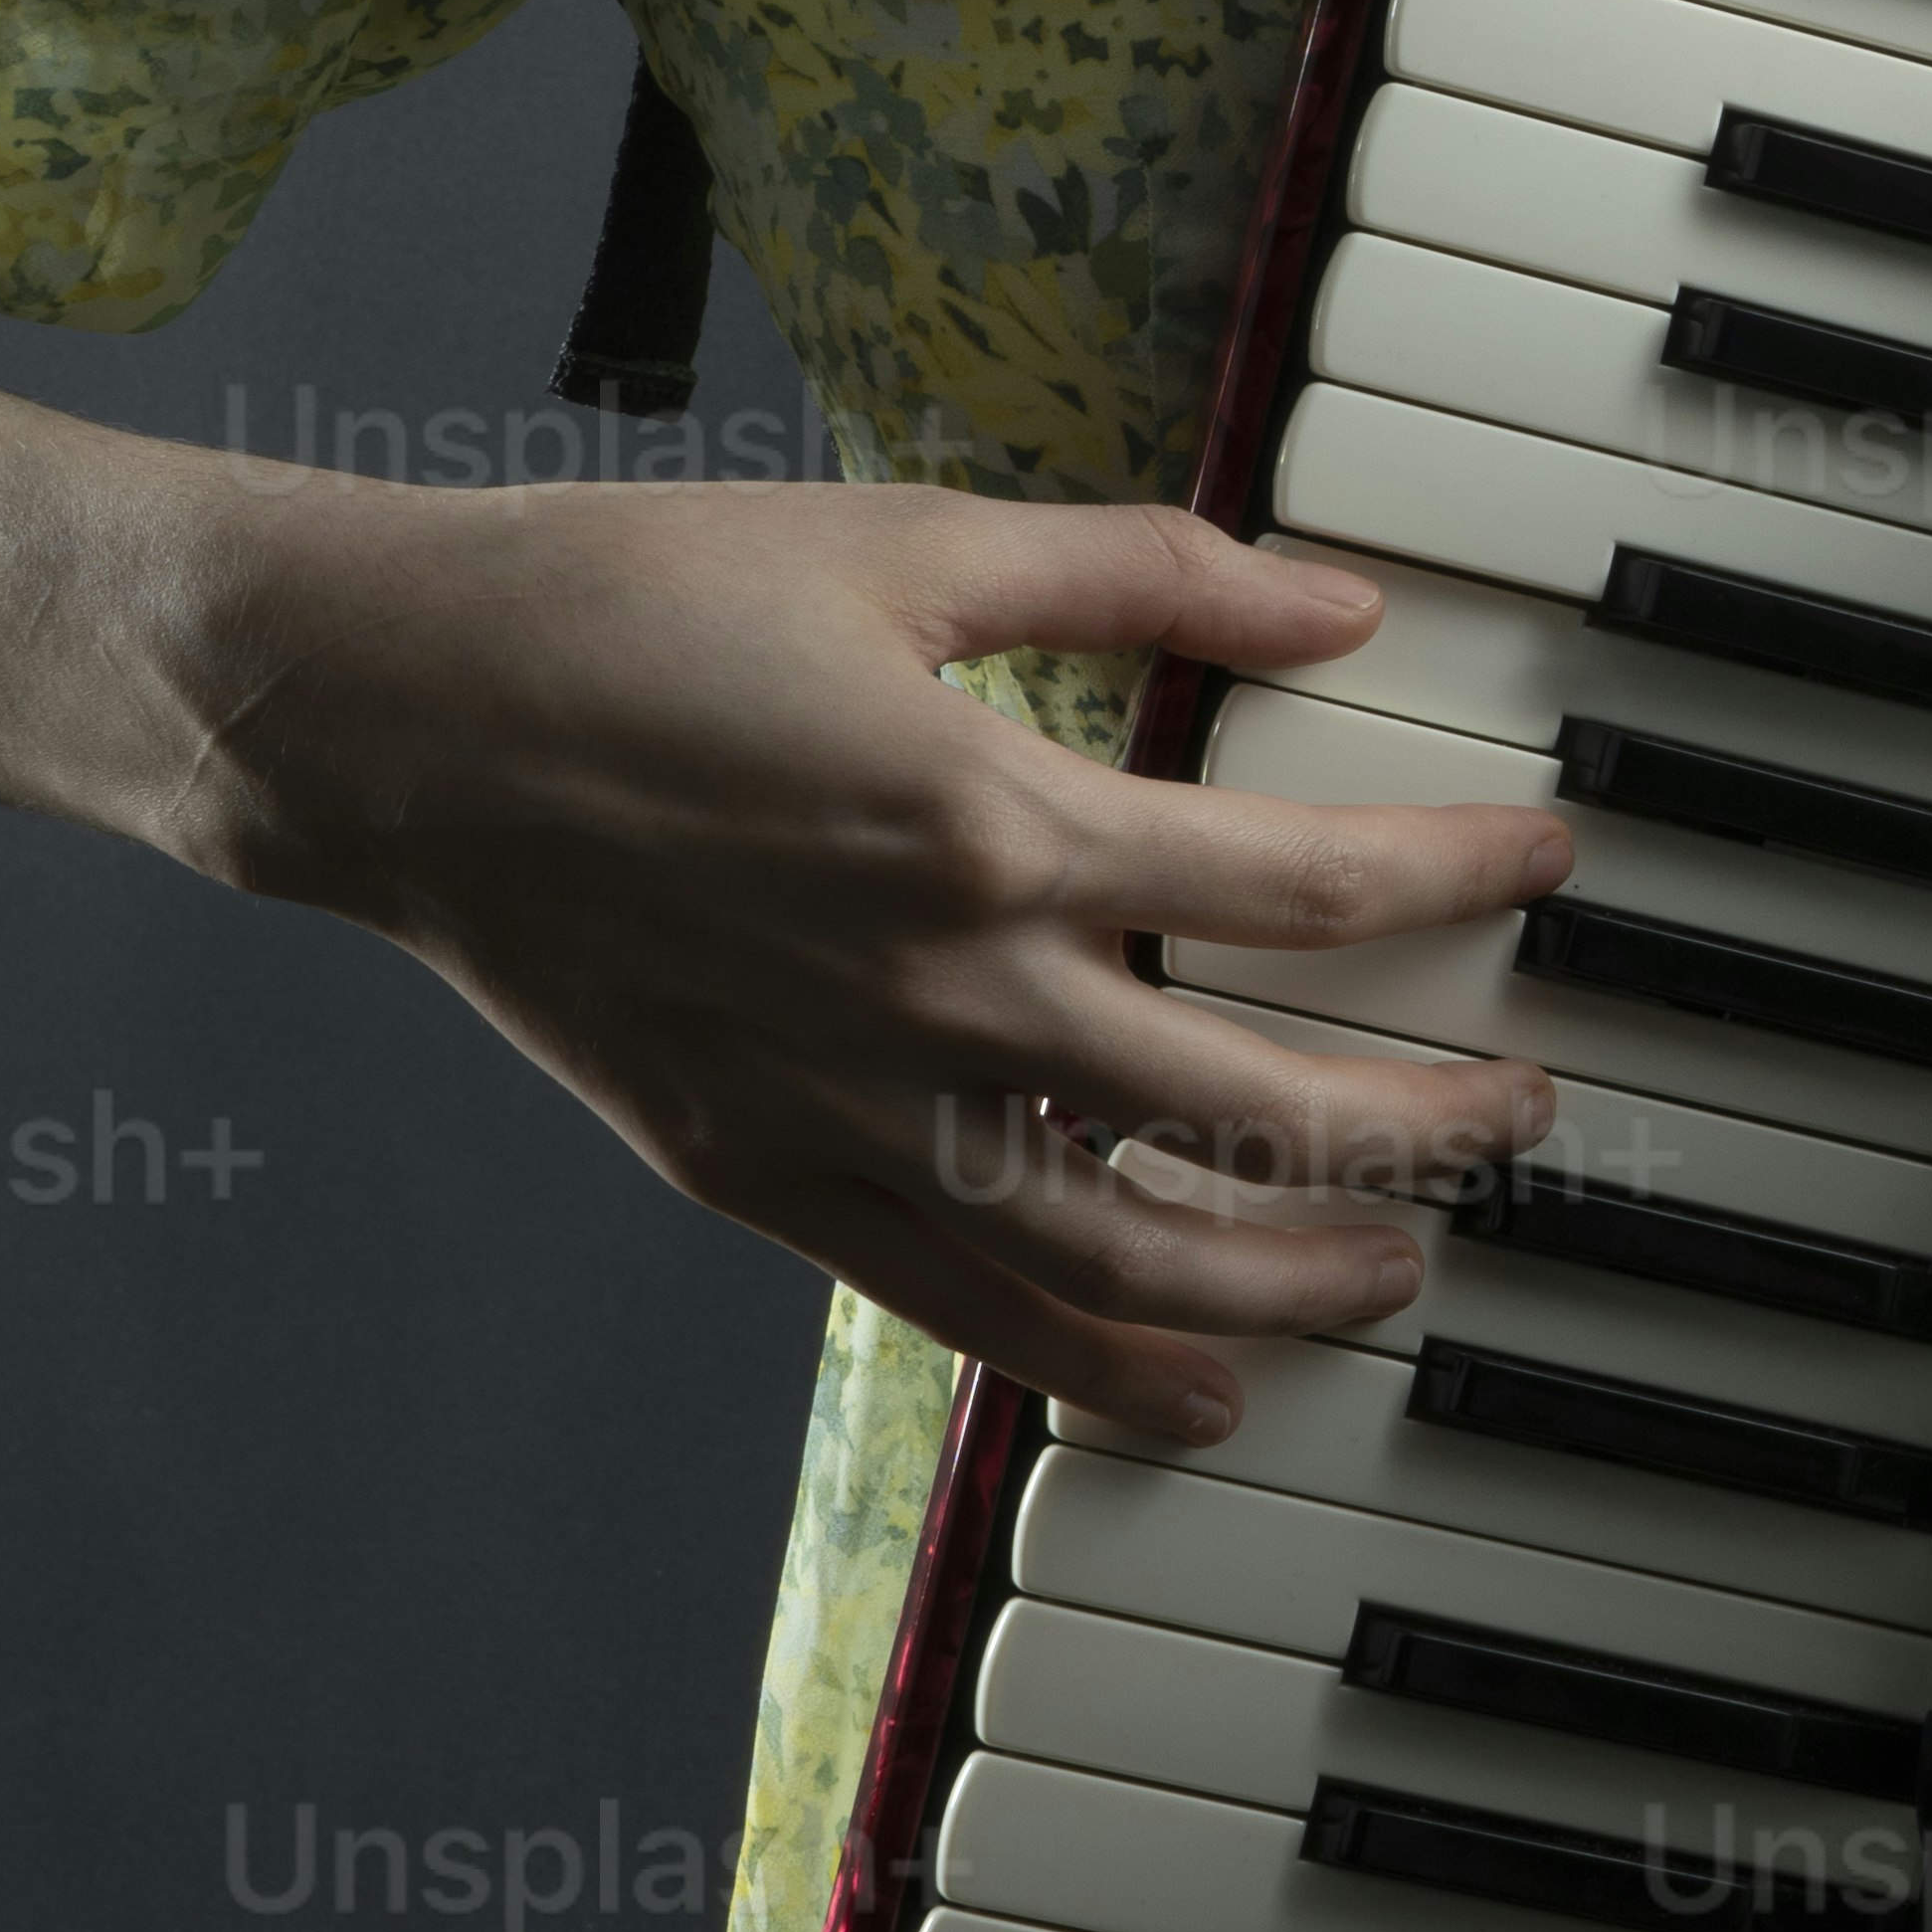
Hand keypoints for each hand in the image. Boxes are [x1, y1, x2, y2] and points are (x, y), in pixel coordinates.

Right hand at [172, 475, 1559, 1453]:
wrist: (390, 722)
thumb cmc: (629, 607)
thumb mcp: (906, 540)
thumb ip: (1143, 568)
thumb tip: (1336, 595)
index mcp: (993, 821)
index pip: (1306, 885)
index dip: (1457, 873)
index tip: (1541, 860)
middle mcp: (942, 996)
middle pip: (1260, 1105)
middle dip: (1428, 1124)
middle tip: (1522, 1110)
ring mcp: (849, 1110)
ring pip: (1133, 1256)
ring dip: (1296, 1279)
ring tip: (1403, 1271)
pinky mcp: (764, 1180)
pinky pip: (969, 1308)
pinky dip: (1098, 1367)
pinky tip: (1202, 1391)